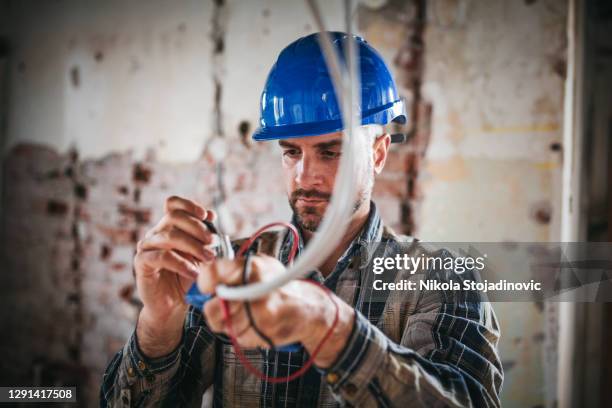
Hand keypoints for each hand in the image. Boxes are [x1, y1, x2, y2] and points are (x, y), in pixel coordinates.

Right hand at [134, 196, 215, 356]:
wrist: (173, 304)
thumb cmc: (187, 277)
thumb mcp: (201, 255)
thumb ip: (205, 237)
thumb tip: (211, 216)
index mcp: (170, 227)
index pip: (173, 204)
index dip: (189, 205)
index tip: (206, 216)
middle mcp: (157, 233)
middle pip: (174, 216)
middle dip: (197, 227)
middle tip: (212, 242)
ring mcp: (147, 246)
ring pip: (170, 236)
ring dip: (194, 246)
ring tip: (208, 259)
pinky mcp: (142, 263)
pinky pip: (162, 257)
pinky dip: (181, 264)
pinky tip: (193, 273)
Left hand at [198, 255, 354, 367]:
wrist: (307, 308)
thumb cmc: (279, 285)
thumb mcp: (260, 265)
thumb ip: (233, 270)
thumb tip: (203, 280)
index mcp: (253, 267)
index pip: (213, 272)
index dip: (205, 281)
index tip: (208, 286)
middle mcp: (256, 288)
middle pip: (214, 306)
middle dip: (216, 308)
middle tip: (226, 304)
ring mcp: (260, 313)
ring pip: (224, 323)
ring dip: (230, 321)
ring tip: (246, 313)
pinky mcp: (263, 332)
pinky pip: (237, 336)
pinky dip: (242, 332)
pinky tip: (255, 323)